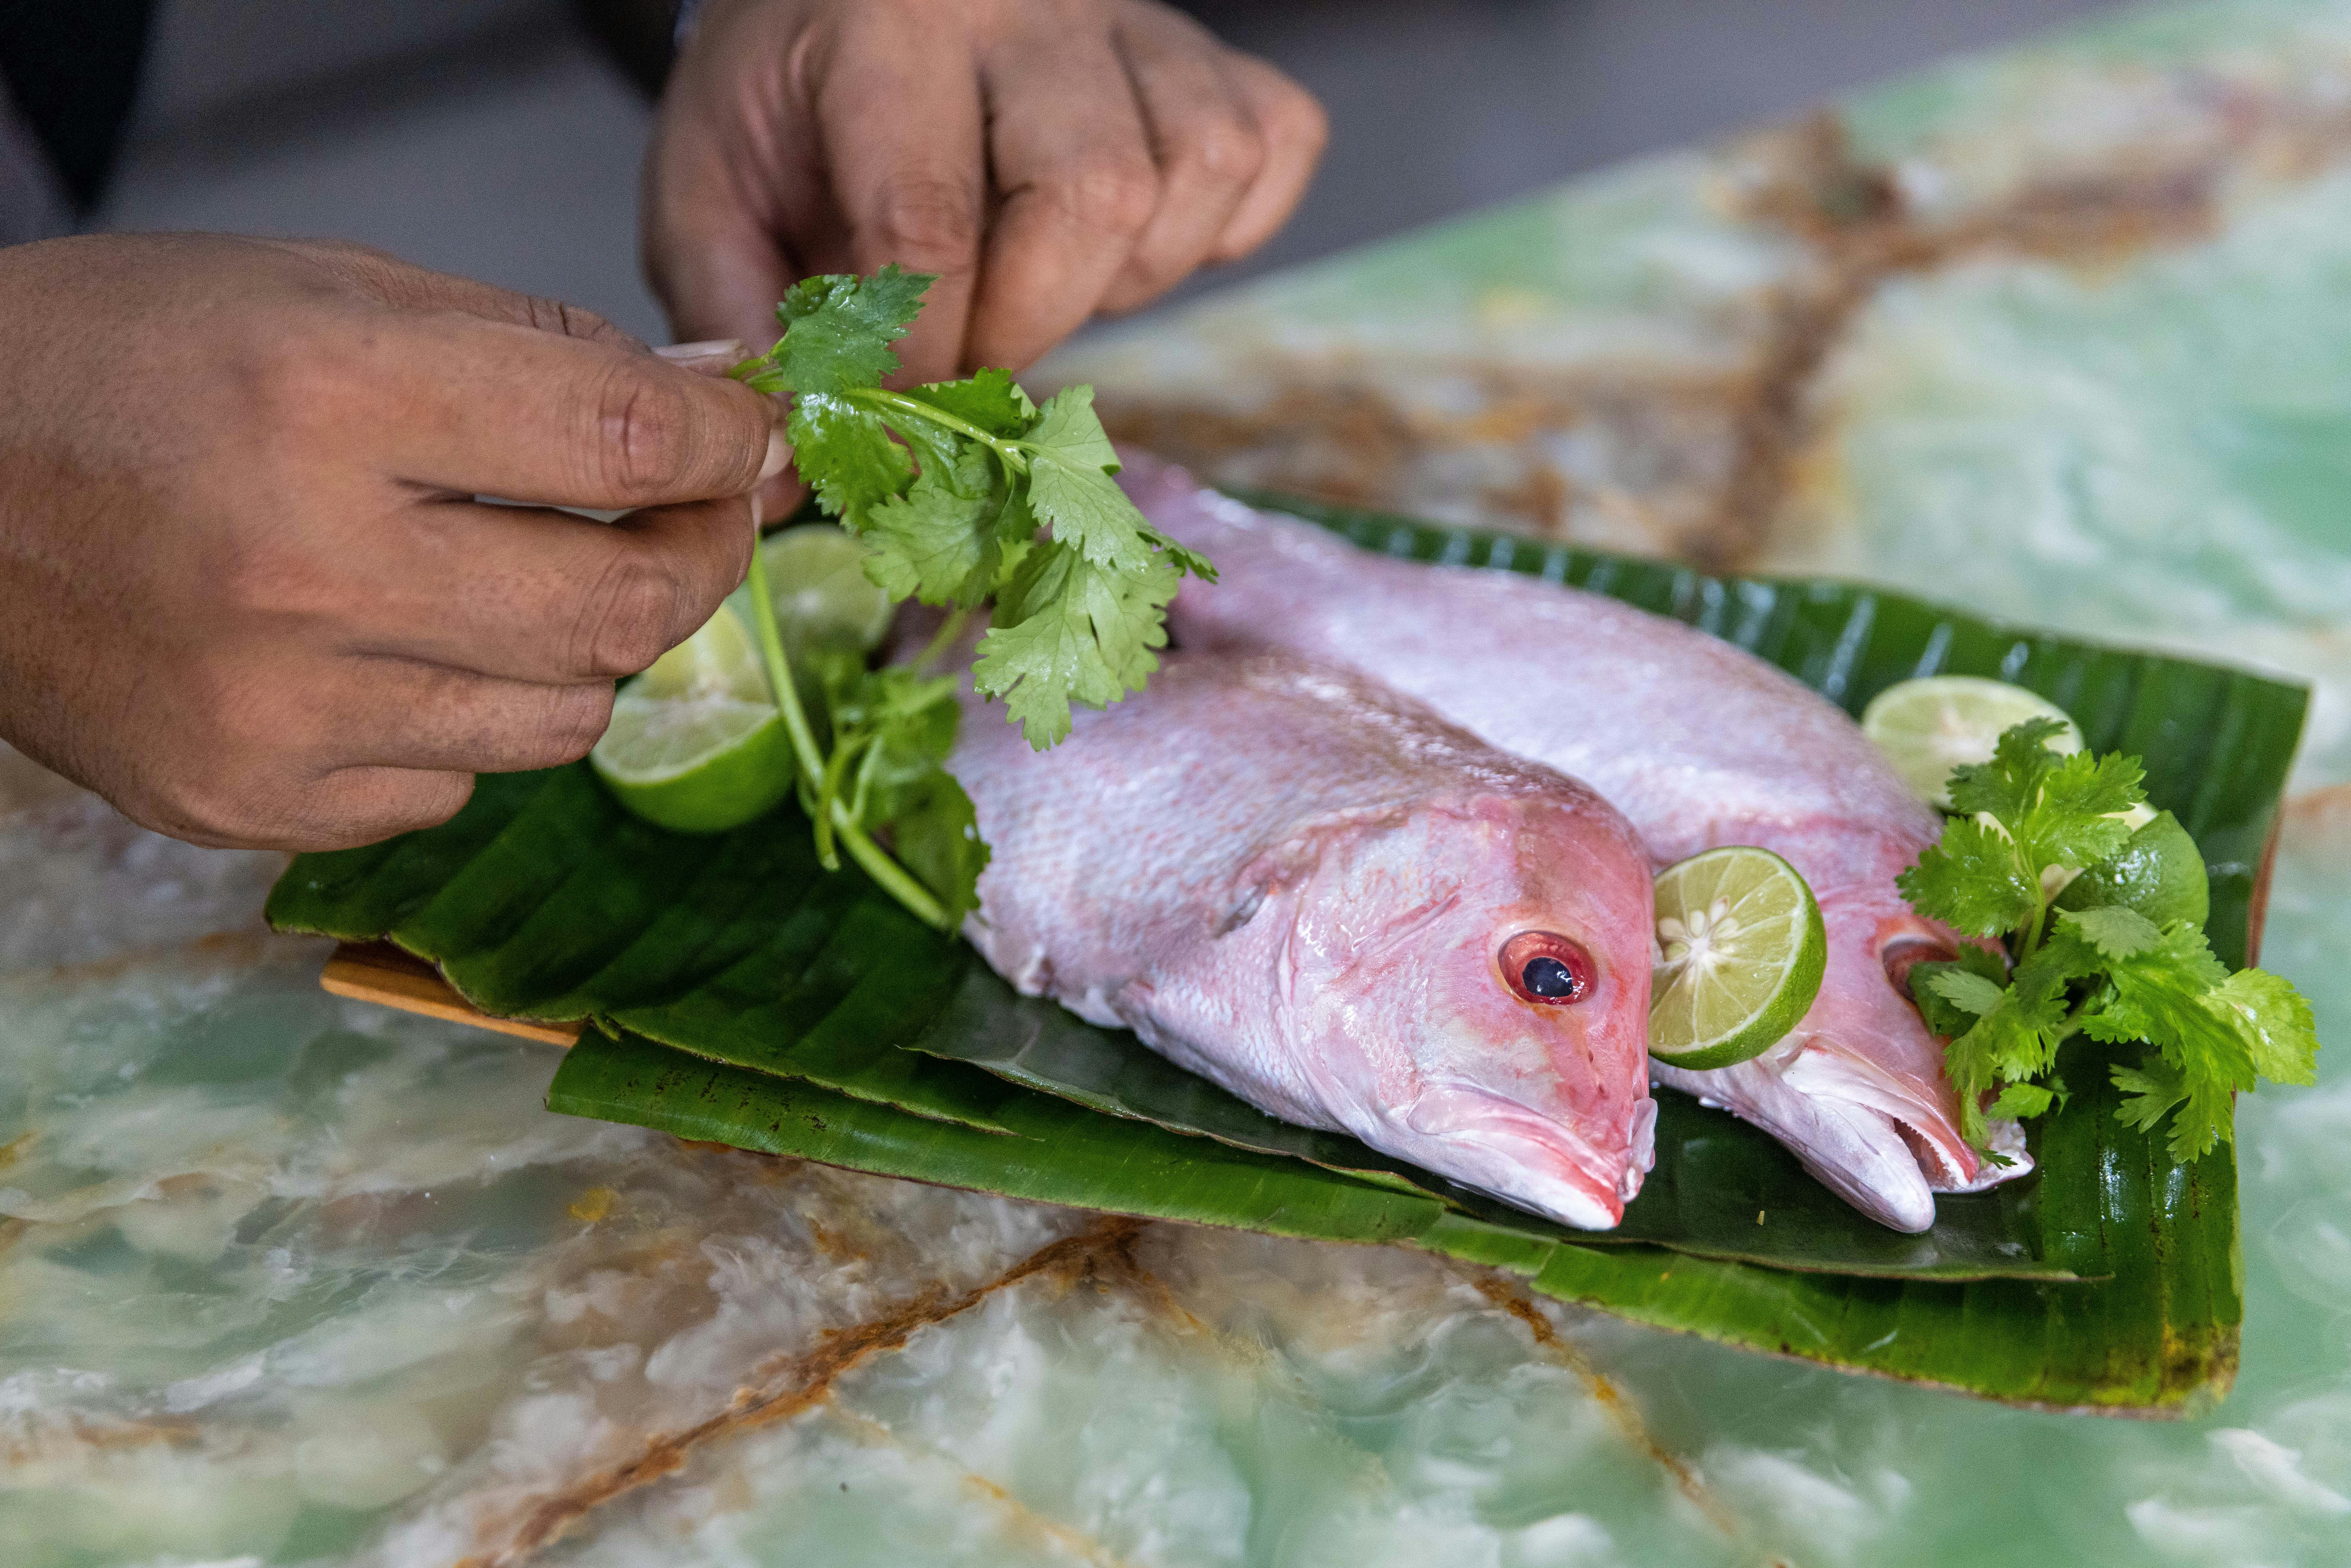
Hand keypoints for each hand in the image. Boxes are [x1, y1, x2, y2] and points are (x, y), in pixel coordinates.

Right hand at [0, 233, 779, 850]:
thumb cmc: (131, 362)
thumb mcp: (332, 291)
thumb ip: (543, 351)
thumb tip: (714, 399)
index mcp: (329, 399)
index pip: (625, 444)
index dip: (725, 444)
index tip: (747, 442)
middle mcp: (310, 569)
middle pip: (624, 611)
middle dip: (702, 561)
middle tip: (699, 524)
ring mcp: (279, 709)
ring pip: (563, 720)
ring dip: (583, 650)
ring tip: (527, 584)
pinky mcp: (252, 799)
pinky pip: (452, 789)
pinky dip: (464, 723)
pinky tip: (398, 654)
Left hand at [644, 0, 1325, 380]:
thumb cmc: (789, 103)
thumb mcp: (711, 194)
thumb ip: (736, 321)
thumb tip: (784, 473)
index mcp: (889, 29)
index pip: (931, 224)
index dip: (923, 360)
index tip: (902, 422)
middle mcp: (1027, 3)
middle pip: (1096, 196)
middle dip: (1034, 319)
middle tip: (976, 346)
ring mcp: (1136, 20)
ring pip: (1197, 174)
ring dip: (1128, 275)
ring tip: (1046, 274)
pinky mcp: (1211, 52)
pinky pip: (1271, 148)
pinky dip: (1217, 227)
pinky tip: (1128, 239)